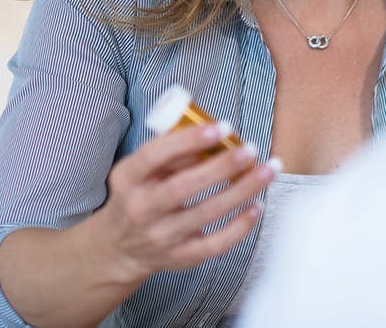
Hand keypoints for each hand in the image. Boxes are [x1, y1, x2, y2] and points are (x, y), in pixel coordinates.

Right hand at [87, 123, 274, 285]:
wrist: (118, 248)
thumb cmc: (139, 194)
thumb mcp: (142, 169)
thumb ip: (174, 152)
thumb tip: (217, 137)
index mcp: (128, 179)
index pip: (155, 155)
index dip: (189, 140)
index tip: (222, 127)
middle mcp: (140, 209)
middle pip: (184, 187)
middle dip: (222, 166)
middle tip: (250, 149)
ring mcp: (160, 237)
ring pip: (206, 213)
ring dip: (243, 190)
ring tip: (268, 170)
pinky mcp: (179, 258)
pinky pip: (215, 244)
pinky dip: (240, 226)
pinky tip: (257, 206)